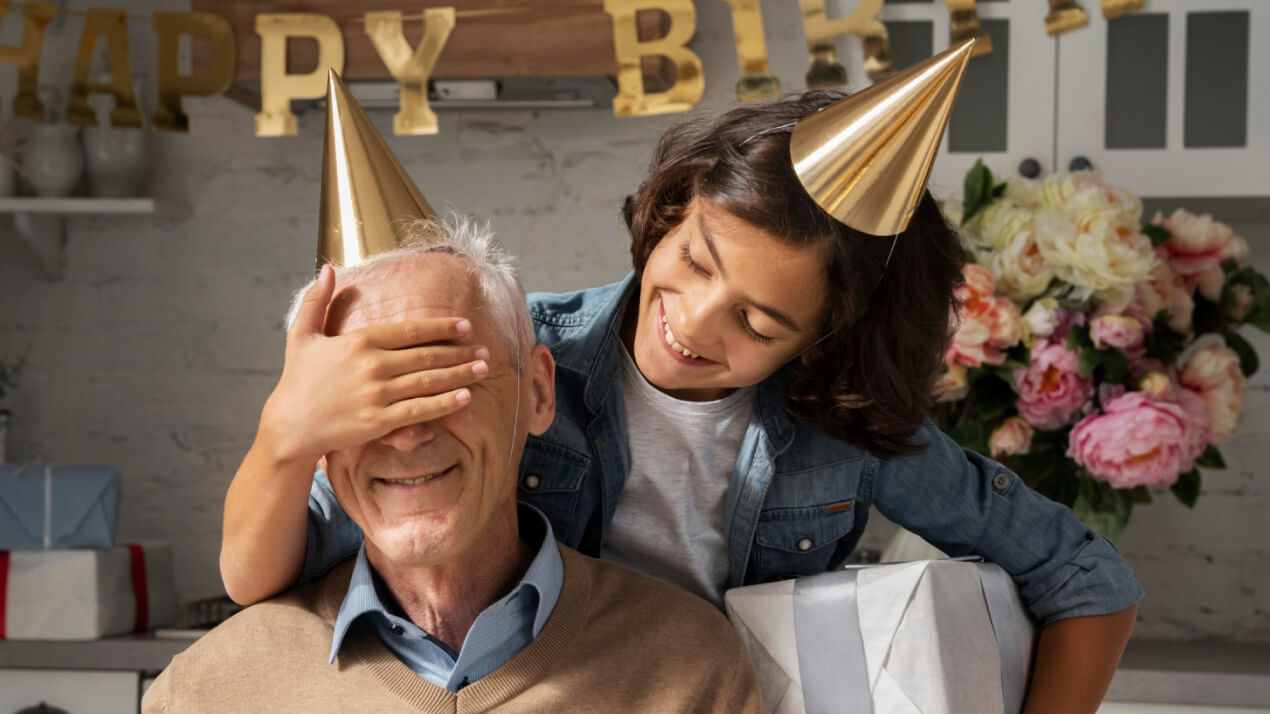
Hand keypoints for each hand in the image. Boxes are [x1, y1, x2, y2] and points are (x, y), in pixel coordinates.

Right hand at [258, 265, 489, 465]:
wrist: (289, 426)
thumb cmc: (297, 380)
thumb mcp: (301, 334)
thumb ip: (317, 301)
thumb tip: (327, 268)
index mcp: (359, 341)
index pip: (411, 330)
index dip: (441, 327)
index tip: (465, 325)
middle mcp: (372, 365)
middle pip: (427, 355)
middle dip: (459, 351)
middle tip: (484, 348)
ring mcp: (377, 394)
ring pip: (429, 381)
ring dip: (460, 373)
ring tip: (482, 368)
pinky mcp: (379, 421)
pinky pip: (420, 410)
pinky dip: (445, 403)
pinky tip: (465, 396)